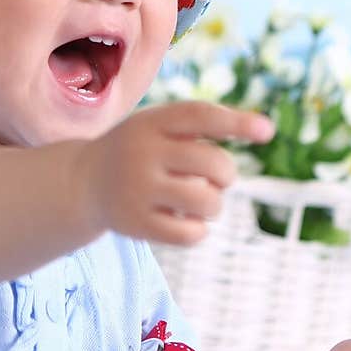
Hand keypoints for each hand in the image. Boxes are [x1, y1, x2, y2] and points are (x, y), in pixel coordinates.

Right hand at [79, 100, 274, 245]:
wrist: (83, 182)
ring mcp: (137, 190)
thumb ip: (203, 125)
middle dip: (226, 174)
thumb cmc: (141, 150)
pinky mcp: (136, 224)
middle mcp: (142, 153)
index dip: (236, 121)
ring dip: (215, 204)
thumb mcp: (159, 126)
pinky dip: (198, 229)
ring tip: (202, 200)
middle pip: (212, 163)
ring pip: (206, 201)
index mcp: (152, 123)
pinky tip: (187, 221)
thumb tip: (265, 128)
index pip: (200, 116)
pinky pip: (190, 234)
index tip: (267, 132)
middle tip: (216, 179)